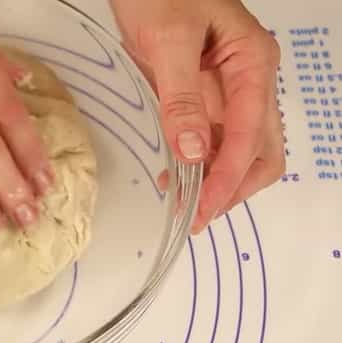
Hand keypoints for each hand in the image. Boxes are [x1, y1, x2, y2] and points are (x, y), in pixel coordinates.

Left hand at [110, 0, 284, 232]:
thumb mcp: (169, 41)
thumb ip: (182, 98)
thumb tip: (194, 151)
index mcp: (253, 63)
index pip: (251, 135)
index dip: (228, 176)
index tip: (204, 207)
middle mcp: (248, 80)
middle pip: (259, 150)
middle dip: (232, 187)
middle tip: (197, 216)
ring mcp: (226, 89)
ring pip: (235, 149)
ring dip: (214, 181)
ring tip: (183, 206)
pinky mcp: (201, 95)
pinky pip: (209, 138)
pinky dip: (197, 163)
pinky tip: (176, 176)